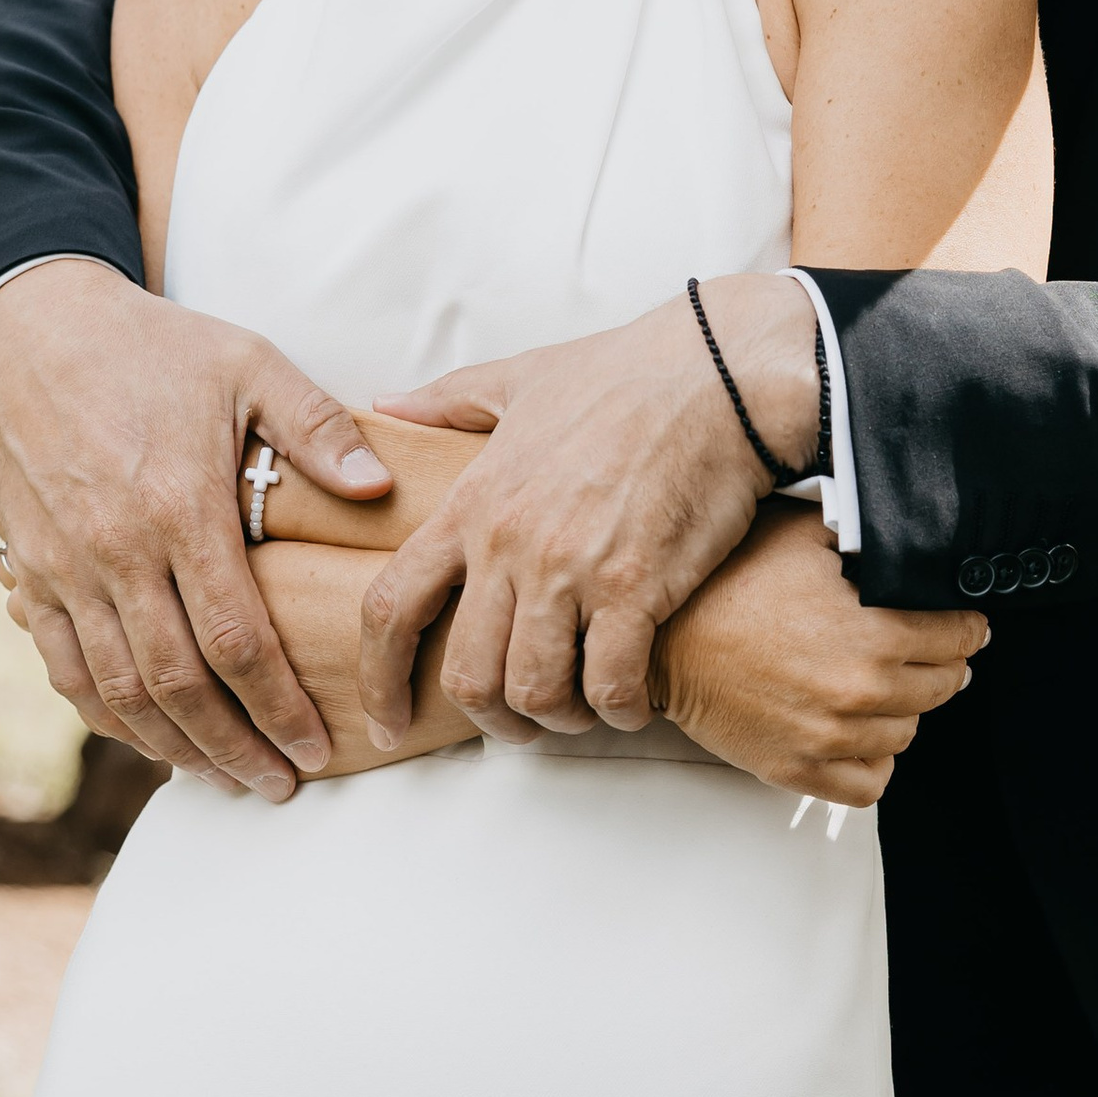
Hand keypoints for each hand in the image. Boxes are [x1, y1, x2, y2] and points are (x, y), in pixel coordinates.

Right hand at [0, 259, 395, 798]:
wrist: (36, 330)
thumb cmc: (157, 347)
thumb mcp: (250, 363)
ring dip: (172, 747)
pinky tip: (148, 740)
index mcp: (182, 509)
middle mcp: (119, 552)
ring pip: (118, 690)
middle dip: (233, 748)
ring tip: (223, 778)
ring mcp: (66, 568)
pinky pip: (64, 666)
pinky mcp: (31, 572)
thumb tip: (379, 488)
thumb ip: (317, 427)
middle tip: (278, 787)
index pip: (239, 641)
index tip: (317, 749)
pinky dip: (104, 716)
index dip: (278, 707)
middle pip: (180, 685)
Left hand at [366, 274, 821, 745]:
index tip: (389, 723)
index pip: (392, 607)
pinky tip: (635, 700)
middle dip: (491, 719)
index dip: (379, 680)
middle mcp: (509, 544)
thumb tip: (388, 404)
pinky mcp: (636, 587)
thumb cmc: (626, 374)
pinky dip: (620, 710)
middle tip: (522, 722)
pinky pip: (609, 685)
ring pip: (533, 691)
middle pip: (466, 675)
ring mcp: (570, 569)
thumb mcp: (519, 379)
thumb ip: (449, 401)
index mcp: (472, 502)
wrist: (718, 373)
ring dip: (557, 719)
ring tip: (583, 709)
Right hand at [651, 504, 985, 805]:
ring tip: (880, 683)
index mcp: (876, 633)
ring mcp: (830, 737)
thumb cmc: (726, 582)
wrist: (660, 637)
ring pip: (907, 734)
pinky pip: (869, 783)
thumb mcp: (807, 536)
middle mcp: (860, 692)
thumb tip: (914, 542)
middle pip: (943, 686)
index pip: (961, 637)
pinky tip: (859, 730)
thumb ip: (870, 540)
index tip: (963, 622)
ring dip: (903, 708)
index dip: (966, 623)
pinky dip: (872, 759)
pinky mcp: (798, 770)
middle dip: (941, 663)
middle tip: (923, 649)